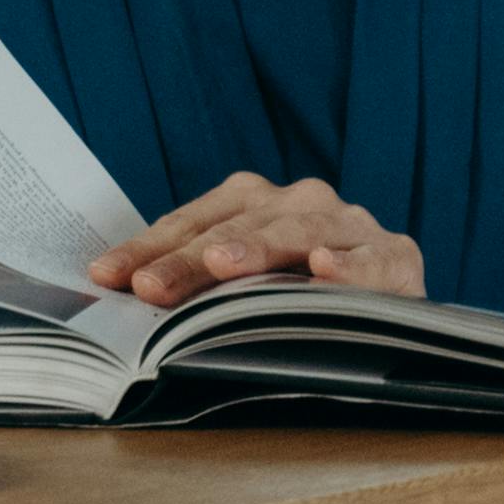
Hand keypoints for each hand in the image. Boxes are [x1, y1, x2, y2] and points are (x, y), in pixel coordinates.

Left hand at [80, 172, 425, 308]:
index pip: (192, 223)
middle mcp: (300, 201)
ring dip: (258, 247)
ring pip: (298, 230)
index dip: (148, 249)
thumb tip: (124, 301)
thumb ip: (198, 286)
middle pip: (235, 227)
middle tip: (151, 288)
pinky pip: (371, 259)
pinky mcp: (397, 255)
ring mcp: (350, 224)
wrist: (394, 302)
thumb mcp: (247, 285)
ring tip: (222, 263)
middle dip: (189, 259)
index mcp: (255, 201)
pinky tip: (323, 268)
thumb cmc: (302, 295)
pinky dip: (349, 265)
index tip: (107, 277)